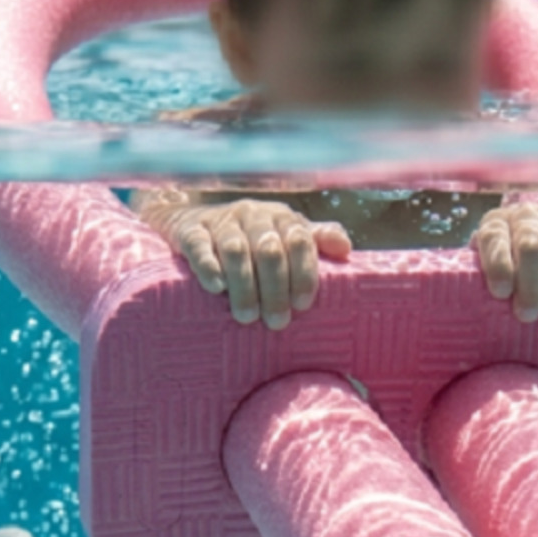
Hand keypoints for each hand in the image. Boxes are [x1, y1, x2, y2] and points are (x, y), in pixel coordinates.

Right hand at [160, 197, 351, 328]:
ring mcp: (221, 221)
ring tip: (247, 317)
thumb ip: (316, 240)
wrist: (192, 219)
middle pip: (269, 250)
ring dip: (244, 286)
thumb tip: (346, 249)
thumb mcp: (285, 234)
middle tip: (276, 322)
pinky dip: (209, 266)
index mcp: (282, 217)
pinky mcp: (191, 230)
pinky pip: (199, 245)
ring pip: (236, 250)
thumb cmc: (251, 236)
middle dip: (275, 289)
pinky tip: (216, 288)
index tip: (302, 304)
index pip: (299, 240)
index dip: (303, 273)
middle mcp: (253, 215)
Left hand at [473, 198, 537, 321]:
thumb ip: (478, 279)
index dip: (498, 265)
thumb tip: (467, 305)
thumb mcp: (488, 269)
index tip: (501, 294)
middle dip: (529, 283)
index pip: (494, 238)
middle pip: (530, 245)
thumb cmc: (510, 269)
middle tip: (529, 314)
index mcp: (496, 223)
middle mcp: (526, 215)